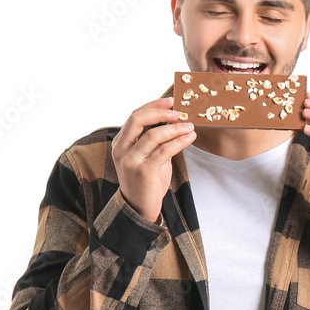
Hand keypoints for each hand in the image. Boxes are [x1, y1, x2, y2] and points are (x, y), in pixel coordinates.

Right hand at [111, 96, 196, 222]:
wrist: (139, 209)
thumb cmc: (145, 181)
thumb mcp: (147, 156)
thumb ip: (155, 140)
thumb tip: (174, 120)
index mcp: (120, 143)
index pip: (134, 117)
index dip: (153, 106)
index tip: (170, 101)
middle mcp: (121, 150)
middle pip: (137, 120)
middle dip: (160, 112)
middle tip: (179, 111)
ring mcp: (131, 161)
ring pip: (153, 135)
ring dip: (175, 128)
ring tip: (190, 126)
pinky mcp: (143, 172)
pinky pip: (163, 151)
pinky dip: (179, 142)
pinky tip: (189, 138)